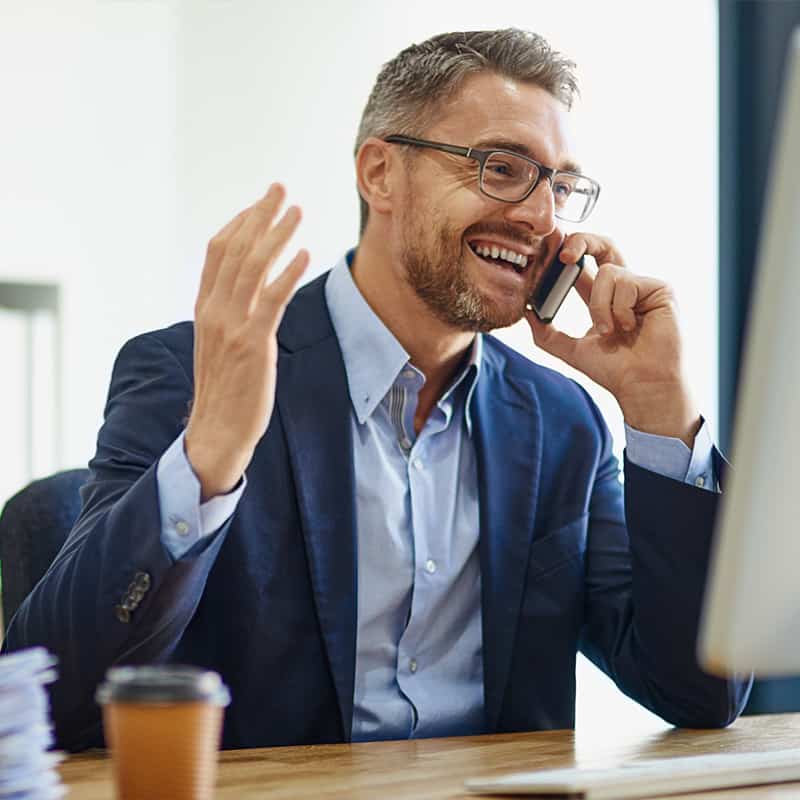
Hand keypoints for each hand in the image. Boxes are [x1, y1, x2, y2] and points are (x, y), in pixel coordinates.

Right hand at [185, 184, 308, 499]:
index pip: (217, 252)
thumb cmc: (225, 391)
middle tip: (280, 188)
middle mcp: (214, 311)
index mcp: (204, 308)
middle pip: (236, 250)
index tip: (260, 203)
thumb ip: (229, 315)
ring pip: (253, 267)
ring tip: (297, 210)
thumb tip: (251, 291)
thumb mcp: (219, 345)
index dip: (239, 222)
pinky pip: (271, 300)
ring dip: (276, 234)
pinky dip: (287, 273)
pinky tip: (304, 253)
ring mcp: (232, 326)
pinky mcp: (253, 343)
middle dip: (260, 215)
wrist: (216, 431)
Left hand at [525, 233, 700, 447]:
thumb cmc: (615, 370)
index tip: (546, 248)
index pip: (582, 265)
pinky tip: (630, 328)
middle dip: (581, 241)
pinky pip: (626, 283)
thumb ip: (546, 332)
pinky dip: (619, 309)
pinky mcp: (660, 288)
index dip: (565, 253)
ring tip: (611, 332)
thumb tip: (525, 312)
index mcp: (603, 297)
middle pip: (602, 246)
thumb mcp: (571, 350)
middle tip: (563, 255)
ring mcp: (642, 285)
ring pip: (607, 273)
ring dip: (600, 306)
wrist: (641, 385)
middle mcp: (624, 286)